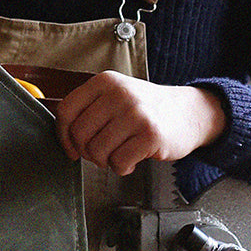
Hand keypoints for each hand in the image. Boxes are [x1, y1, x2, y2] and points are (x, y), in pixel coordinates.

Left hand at [54, 71, 227, 174]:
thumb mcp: (116, 95)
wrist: (189, 112)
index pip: (66, 110)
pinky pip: (118, 162)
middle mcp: (119, 94)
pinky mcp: (150, 135)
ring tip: (119, 154)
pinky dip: (122, 168)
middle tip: (102, 153)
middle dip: (87, 152)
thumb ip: (90, 108)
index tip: (71, 148)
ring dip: (105, 161)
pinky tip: (132, 159)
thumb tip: (61, 134)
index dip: (64, 135)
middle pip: (80, 134)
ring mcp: (136, 113)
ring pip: (97, 151)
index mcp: (105, 82)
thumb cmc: (147, 109)